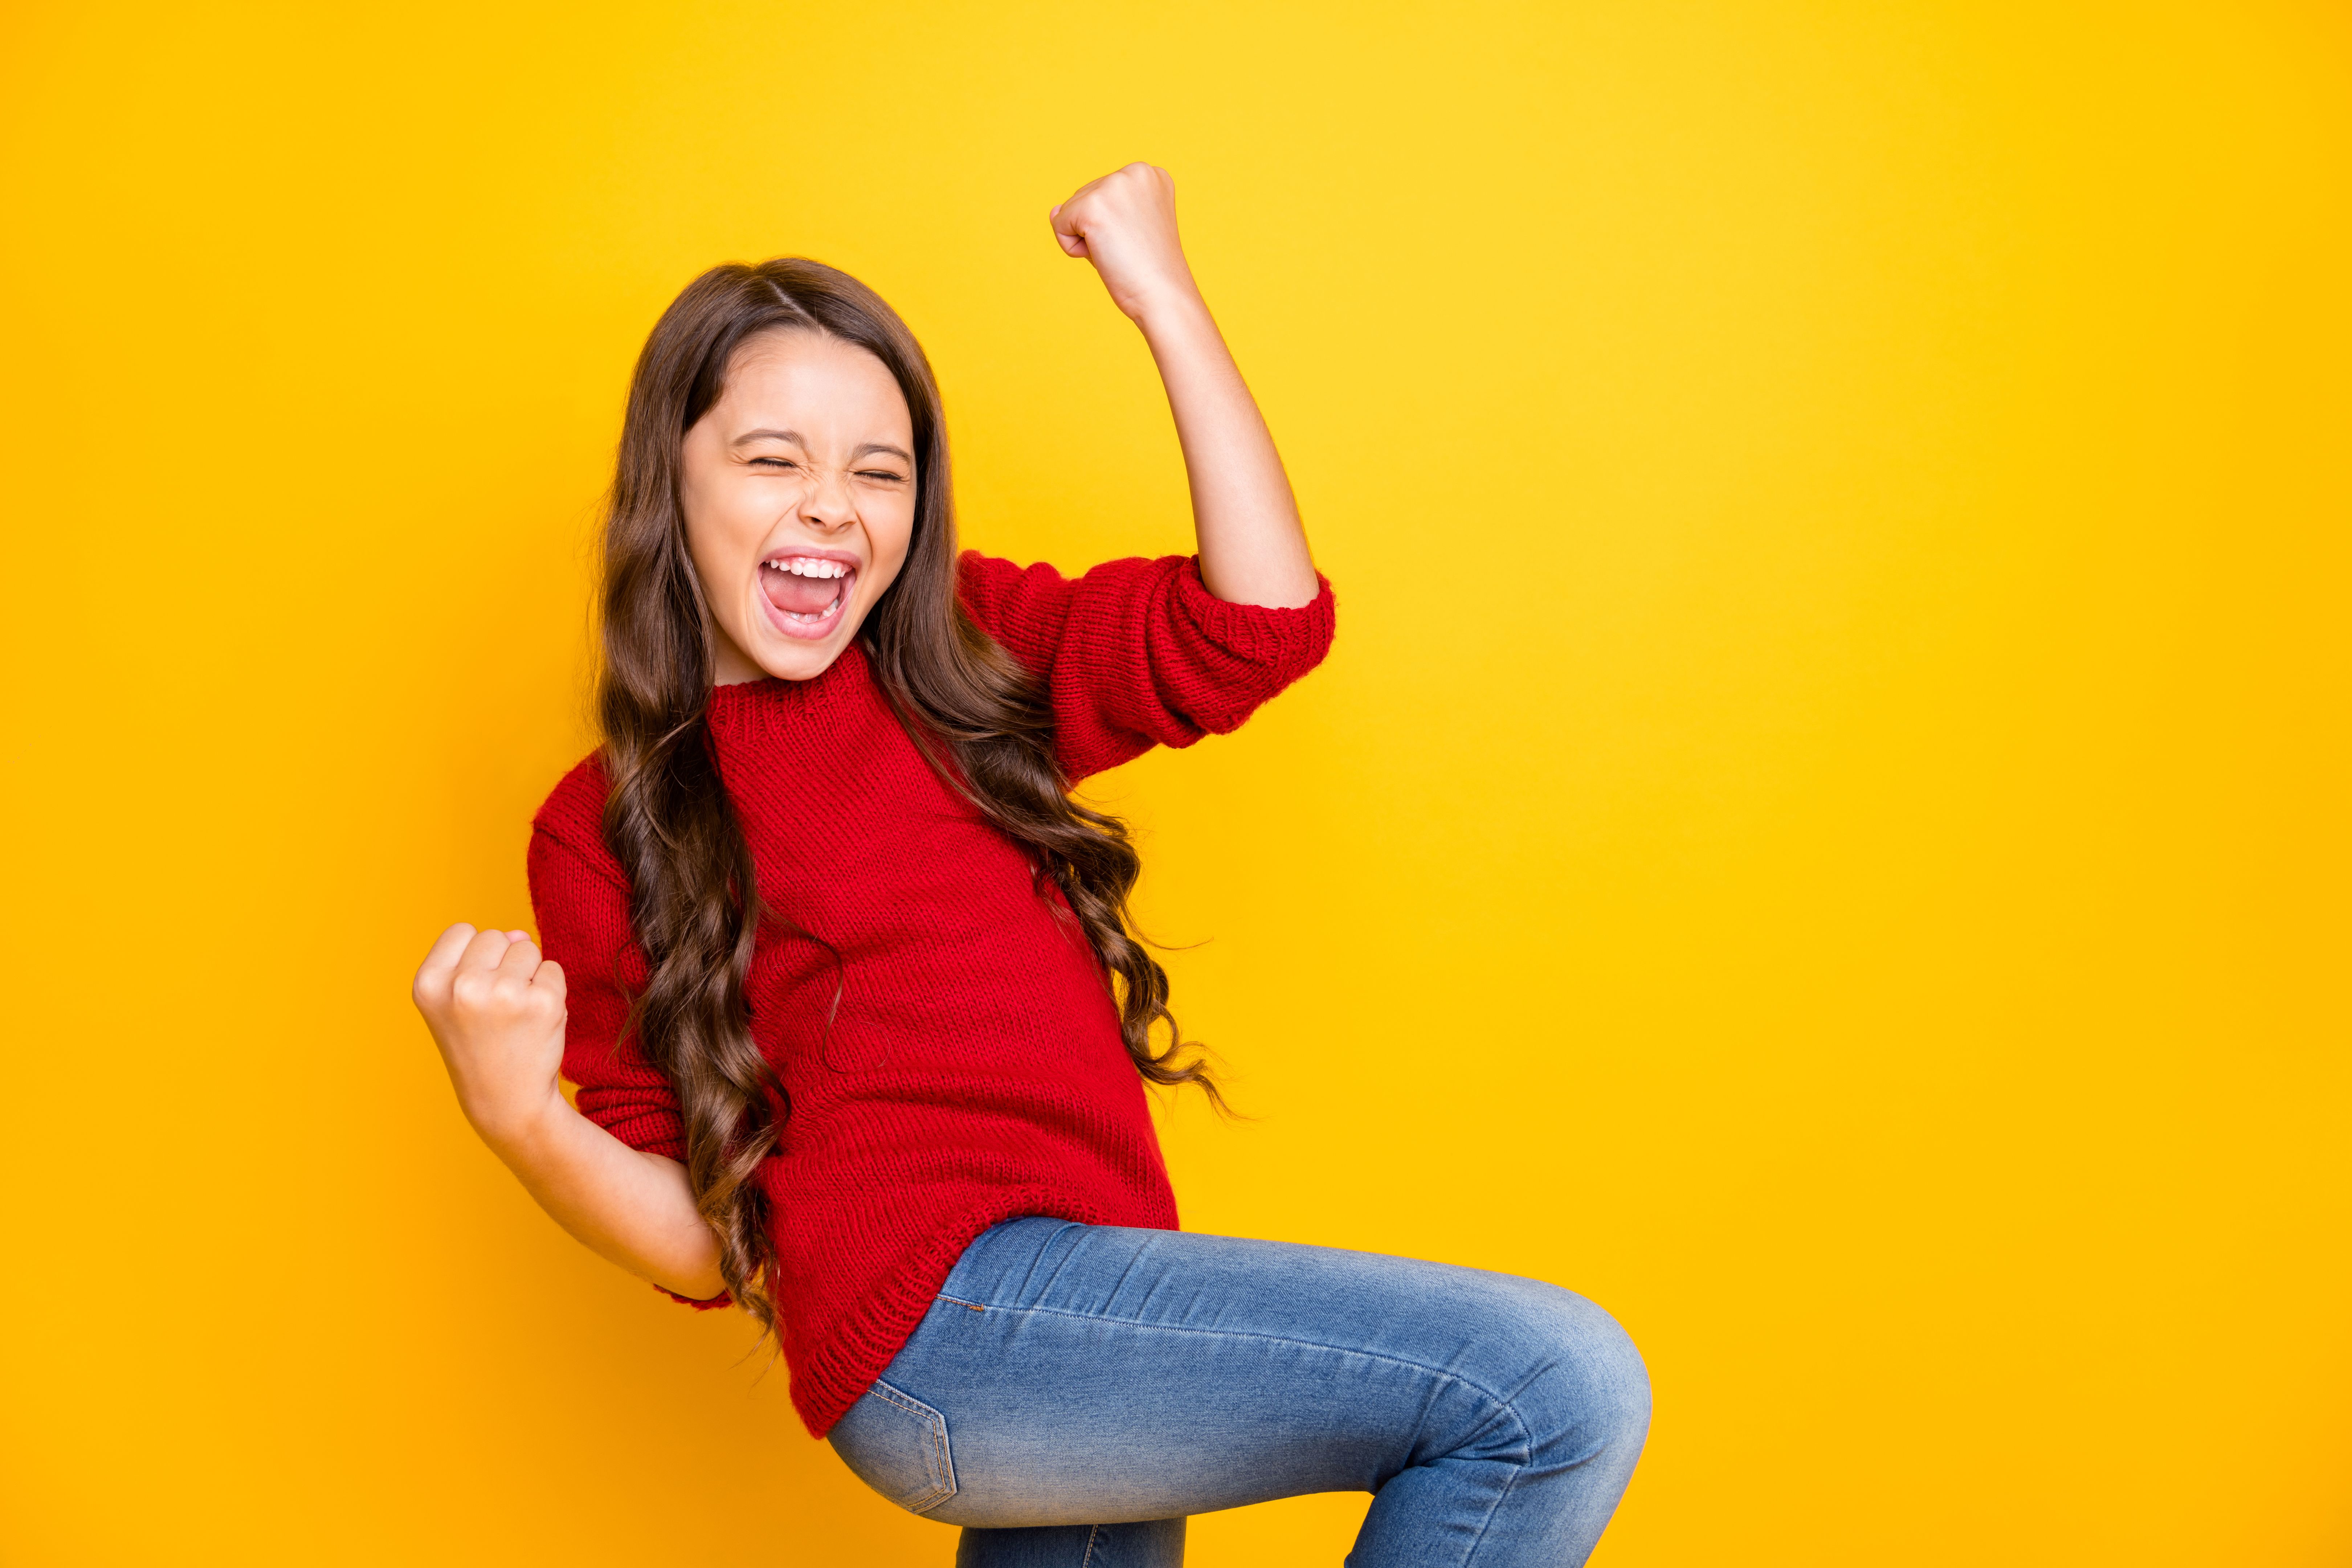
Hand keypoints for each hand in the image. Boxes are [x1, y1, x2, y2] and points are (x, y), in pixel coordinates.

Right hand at [412, 923, 568, 1145]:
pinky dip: (550, 990)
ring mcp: (504, 994)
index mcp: (429, 983)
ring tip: (514, 1015)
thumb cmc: (478, 1047)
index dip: (473, 957)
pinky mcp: (543, 1003)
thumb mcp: (454, 1002)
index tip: (471, 993)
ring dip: (527, 975)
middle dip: (502, 964)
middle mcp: (462, 986)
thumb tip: (519, 933)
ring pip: (527, 947)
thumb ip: (477, 958)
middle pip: (497, 936)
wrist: (505, 1102)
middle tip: (495, 1009)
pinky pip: (553, 969)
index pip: (462, 930)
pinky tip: (535, 1021)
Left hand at [1051, 162, 1201, 323]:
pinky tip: (1103, 255)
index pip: (1102, 192)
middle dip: (1096, 229)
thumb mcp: (1124, 228)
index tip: (1138, 240)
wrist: (1163, 296)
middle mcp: (1134, 171)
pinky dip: (1073, 248)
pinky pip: (1059, 225)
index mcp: (1149, 174)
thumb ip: (1091, 210)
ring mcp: (1114, 185)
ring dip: (1086, 238)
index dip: (1111, 224)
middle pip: (1085, 197)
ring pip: (1070, 209)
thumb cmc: (1147, 269)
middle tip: (1127, 249)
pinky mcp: (1092, 207)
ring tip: (1118, 252)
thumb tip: (1054, 211)